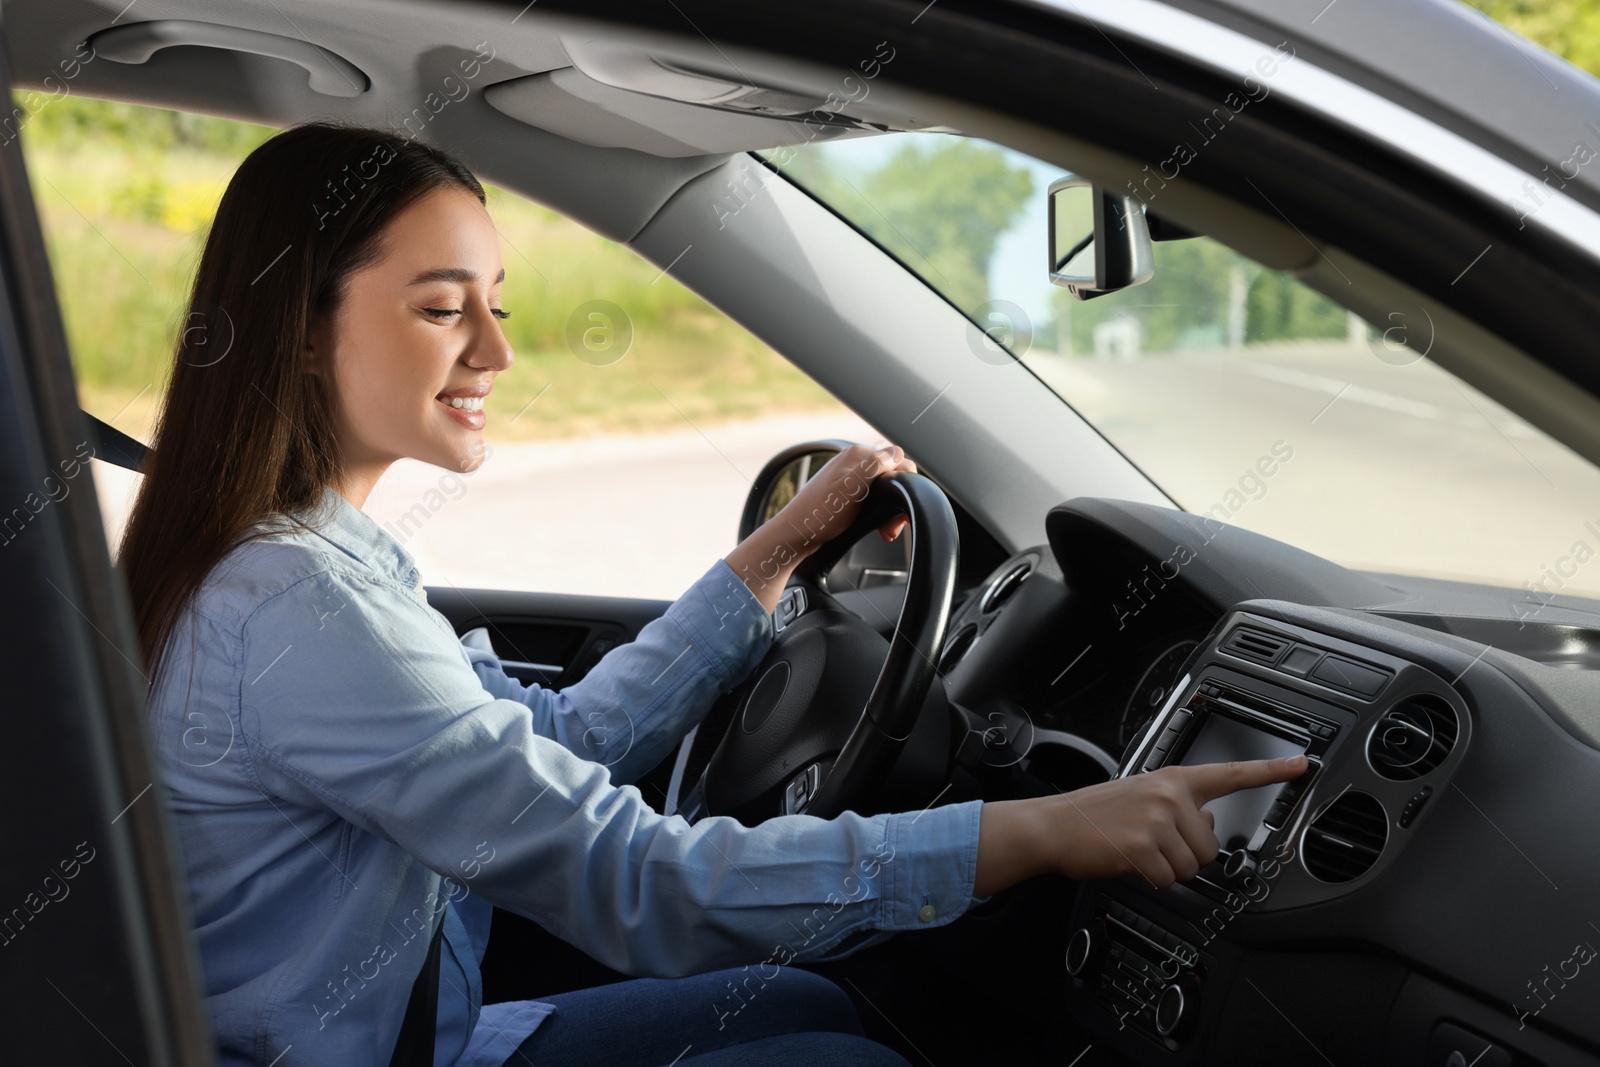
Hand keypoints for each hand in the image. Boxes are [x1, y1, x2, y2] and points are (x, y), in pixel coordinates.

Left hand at [724, 443, 916, 612]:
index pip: (898, 461)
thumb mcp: (852, 488)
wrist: (796, 534)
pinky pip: (872, 499)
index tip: (899, 510)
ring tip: (885, 530)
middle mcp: (854, 463)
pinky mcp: (847, 494)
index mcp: (858, 455)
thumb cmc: (820, 514)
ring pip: (884, 491)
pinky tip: (875, 526)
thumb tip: (897, 452)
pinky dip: (878, 513)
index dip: (905, 486)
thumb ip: (875, 466)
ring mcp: (850, 478)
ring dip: (889, 511)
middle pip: (892, 477)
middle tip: (892, 526)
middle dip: (897, 502)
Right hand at [974, 756, 1307, 895]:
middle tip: (1151, 844)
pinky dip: (1149, 880)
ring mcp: (1158, 821)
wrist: (1054, 826)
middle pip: (1209, 847)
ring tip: (1136, 851)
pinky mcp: (1145, 848)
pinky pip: (1167, 880)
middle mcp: (1170, 796)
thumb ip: (1178, 804)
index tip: (1302, 764)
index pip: (1230, 773)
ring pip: (1190, 868)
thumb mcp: (1140, 795)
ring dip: (1166, 869)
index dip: (1271, 770)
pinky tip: (1128, 862)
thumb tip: (1206, 823)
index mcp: (1173, 780)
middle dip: (1184, 856)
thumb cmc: (1095, 814)